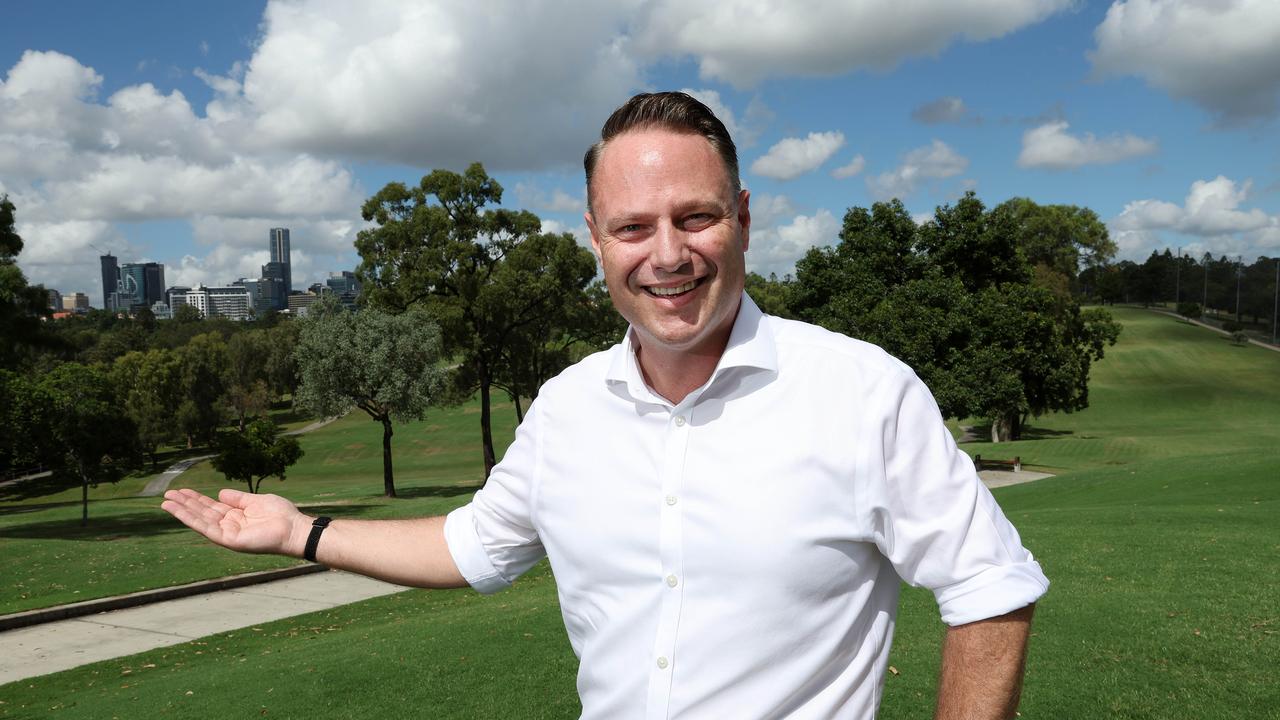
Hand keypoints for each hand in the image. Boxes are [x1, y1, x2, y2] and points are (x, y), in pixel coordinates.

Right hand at [161, 488, 309, 556]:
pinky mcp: (229, 540)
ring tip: (165, 502)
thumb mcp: (255, 501)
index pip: (211, 507)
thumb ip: (237, 498)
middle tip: (167, 493)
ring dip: (182, 511)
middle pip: (202, 513)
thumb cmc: (281, 515)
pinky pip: (206, 528)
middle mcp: (229, 525)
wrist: (294, 528)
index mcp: (236, 516)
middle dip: (184, 503)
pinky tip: (179, 511)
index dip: (196, 499)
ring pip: (200, 520)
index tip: (181, 491)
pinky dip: (191, 519)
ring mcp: (228, 534)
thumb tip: (219, 492)